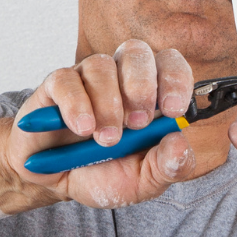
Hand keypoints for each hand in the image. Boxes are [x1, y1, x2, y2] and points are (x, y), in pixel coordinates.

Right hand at [3, 39, 196, 208]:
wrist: (59, 184)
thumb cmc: (108, 173)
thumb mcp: (146, 180)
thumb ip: (171, 166)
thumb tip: (181, 143)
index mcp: (151, 92)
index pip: (170, 63)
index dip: (176, 79)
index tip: (173, 110)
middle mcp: (120, 76)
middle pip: (136, 52)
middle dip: (141, 87)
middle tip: (137, 124)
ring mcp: (87, 78)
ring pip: (100, 65)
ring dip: (108, 103)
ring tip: (106, 139)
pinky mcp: (55, 88)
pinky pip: (65, 80)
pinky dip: (76, 105)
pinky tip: (82, 129)